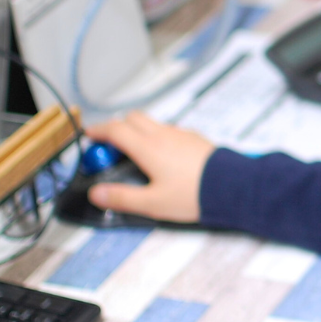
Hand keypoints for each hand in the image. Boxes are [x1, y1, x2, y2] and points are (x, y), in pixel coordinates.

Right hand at [83, 112, 214, 222]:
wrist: (232, 186)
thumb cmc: (193, 194)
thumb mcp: (152, 203)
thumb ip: (122, 198)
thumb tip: (96, 193)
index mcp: (147, 147)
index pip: (115, 129)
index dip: (98, 130)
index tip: (88, 135)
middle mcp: (163, 135)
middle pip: (133, 118)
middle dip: (117, 127)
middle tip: (110, 149)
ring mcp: (181, 134)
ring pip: (152, 124)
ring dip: (138, 132)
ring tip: (135, 156)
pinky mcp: (195, 139)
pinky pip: (170, 131)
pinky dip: (158, 137)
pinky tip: (163, 158)